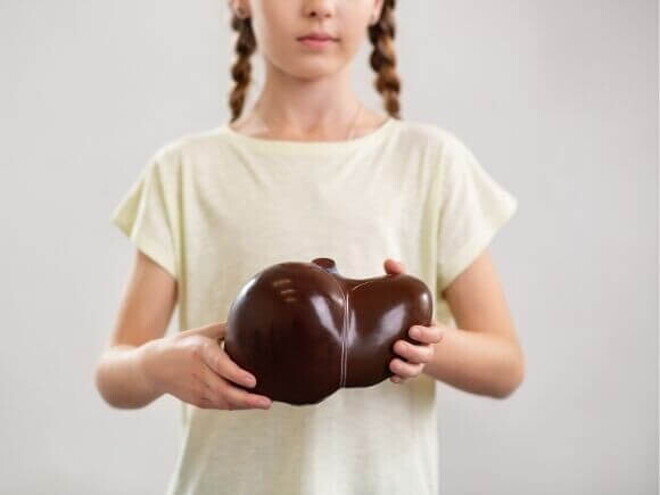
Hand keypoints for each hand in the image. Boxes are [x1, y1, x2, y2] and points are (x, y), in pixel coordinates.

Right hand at [140, 321, 272, 409]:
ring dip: (244, 405)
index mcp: (200, 351)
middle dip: (246, 398)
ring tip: (264, 403)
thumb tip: (250, 322)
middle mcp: (198, 372)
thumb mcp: (202, 332)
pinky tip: (250, 404)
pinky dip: (235, 406)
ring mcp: (196, 389)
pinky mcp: (196, 400)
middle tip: (267, 402)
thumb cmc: (184, 345)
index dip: (236, 374)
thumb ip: (225, 329)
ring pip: (222, 401)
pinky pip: (219, 405)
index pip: (220, 364)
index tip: (252, 381)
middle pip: (223, 390)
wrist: (154, 366)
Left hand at [383, 258, 444, 384]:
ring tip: (392, 363)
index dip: (427, 334)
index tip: (413, 329)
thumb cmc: (406, 310)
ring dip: (406, 368)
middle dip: (413, 351)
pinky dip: (399, 378)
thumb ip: (399, 276)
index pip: (435, 336)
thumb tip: (390, 263)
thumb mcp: (406, 293)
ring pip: (415, 370)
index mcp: (427, 330)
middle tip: (397, 345)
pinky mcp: (403, 369)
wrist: (407, 332)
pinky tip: (390, 377)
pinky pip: (404, 379)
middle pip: (426, 355)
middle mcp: (424, 347)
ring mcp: (414, 360)